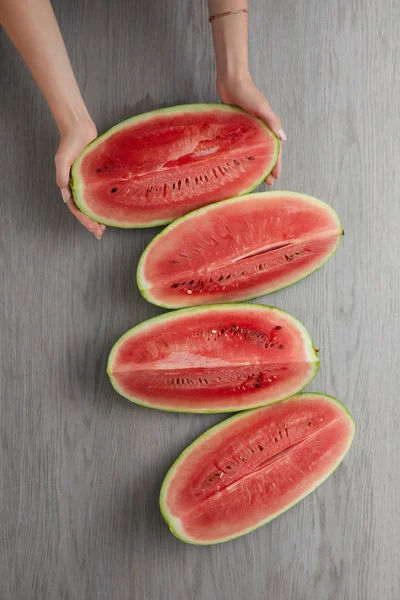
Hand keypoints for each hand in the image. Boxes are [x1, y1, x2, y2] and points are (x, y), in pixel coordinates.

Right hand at [55, 119, 104, 238]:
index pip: (76, 208)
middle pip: (85, 209)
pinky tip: (112, 208)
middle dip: (91, 222)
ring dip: (97, 215)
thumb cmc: (70, 142)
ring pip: (93, 203)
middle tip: (100, 233)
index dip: (84, 219)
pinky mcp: (97, 176)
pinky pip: (101, 192)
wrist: (79, 128)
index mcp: (69, 185)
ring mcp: (88, 182)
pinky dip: (104, 201)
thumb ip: (62, 177)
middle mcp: (78, 186)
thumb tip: (66, 198)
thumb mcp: (62, 160)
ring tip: (105, 227)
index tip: (94, 228)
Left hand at [217, 75, 284, 186]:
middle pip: (265, 152)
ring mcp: (248, 128)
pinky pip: (241, 144)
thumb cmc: (246, 92)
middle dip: (267, 167)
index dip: (276, 164)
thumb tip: (283, 138)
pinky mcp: (237, 126)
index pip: (274, 149)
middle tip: (266, 183)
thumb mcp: (261, 107)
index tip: (276, 177)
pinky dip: (242, 153)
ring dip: (255, 163)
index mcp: (267, 126)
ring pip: (254, 150)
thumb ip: (272, 121)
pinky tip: (237, 162)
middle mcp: (259, 129)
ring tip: (254, 176)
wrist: (231, 80)